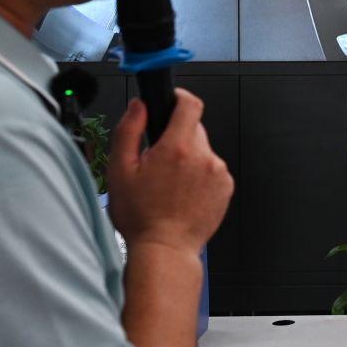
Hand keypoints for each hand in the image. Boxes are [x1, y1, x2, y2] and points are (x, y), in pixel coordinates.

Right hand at [105, 91, 232, 254]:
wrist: (165, 249)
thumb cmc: (141, 217)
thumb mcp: (120, 170)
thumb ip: (129, 130)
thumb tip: (139, 106)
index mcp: (177, 148)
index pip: (190, 104)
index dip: (180, 98)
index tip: (173, 101)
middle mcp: (203, 157)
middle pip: (194, 129)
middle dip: (176, 138)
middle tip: (159, 162)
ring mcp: (218, 173)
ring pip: (203, 151)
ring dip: (189, 159)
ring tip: (171, 184)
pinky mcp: (226, 187)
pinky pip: (212, 170)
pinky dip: (200, 176)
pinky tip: (184, 194)